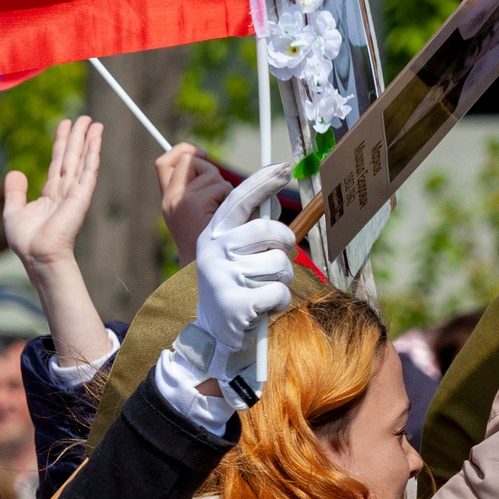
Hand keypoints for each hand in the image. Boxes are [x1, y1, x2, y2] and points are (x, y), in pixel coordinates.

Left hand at [3, 116, 103, 269]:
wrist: (37, 256)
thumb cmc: (26, 241)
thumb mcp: (14, 211)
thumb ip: (15, 191)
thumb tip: (16, 172)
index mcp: (50, 194)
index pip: (57, 163)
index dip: (61, 143)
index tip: (65, 125)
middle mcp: (64, 190)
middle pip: (72, 157)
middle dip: (77, 136)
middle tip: (84, 117)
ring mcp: (74, 192)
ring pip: (81, 159)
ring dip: (88, 140)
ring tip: (94, 122)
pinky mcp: (81, 196)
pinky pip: (88, 170)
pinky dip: (93, 153)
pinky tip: (96, 138)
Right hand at [154, 144, 226, 262]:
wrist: (207, 275)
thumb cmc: (216, 248)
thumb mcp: (207, 214)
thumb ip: (208, 192)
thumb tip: (218, 168)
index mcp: (170, 202)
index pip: (164, 163)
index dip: (182, 150)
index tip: (201, 153)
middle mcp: (170, 200)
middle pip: (190, 160)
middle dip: (211, 171)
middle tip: (220, 196)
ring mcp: (179, 201)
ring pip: (210, 173)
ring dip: (226, 190)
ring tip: (225, 216)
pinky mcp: (192, 204)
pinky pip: (220, 186)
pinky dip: (231, 200)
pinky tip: (227, 220)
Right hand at [192, 164, 299, 352]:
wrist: (214, 332)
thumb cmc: (234, 285)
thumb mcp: (232, 253)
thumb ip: (248, 228)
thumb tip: (271, 199)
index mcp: (214, 234)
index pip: (239, 200)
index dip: (263, 181)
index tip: (284, 167)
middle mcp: (215, 251)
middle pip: (269, 230)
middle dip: (284, 244)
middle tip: (277, 257)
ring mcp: (223, 277)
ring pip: (279, 263)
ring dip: (281, 278)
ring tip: (264, 288)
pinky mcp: (236, 303)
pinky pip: (278, 291)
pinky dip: (279, 301)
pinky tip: (264, 307)